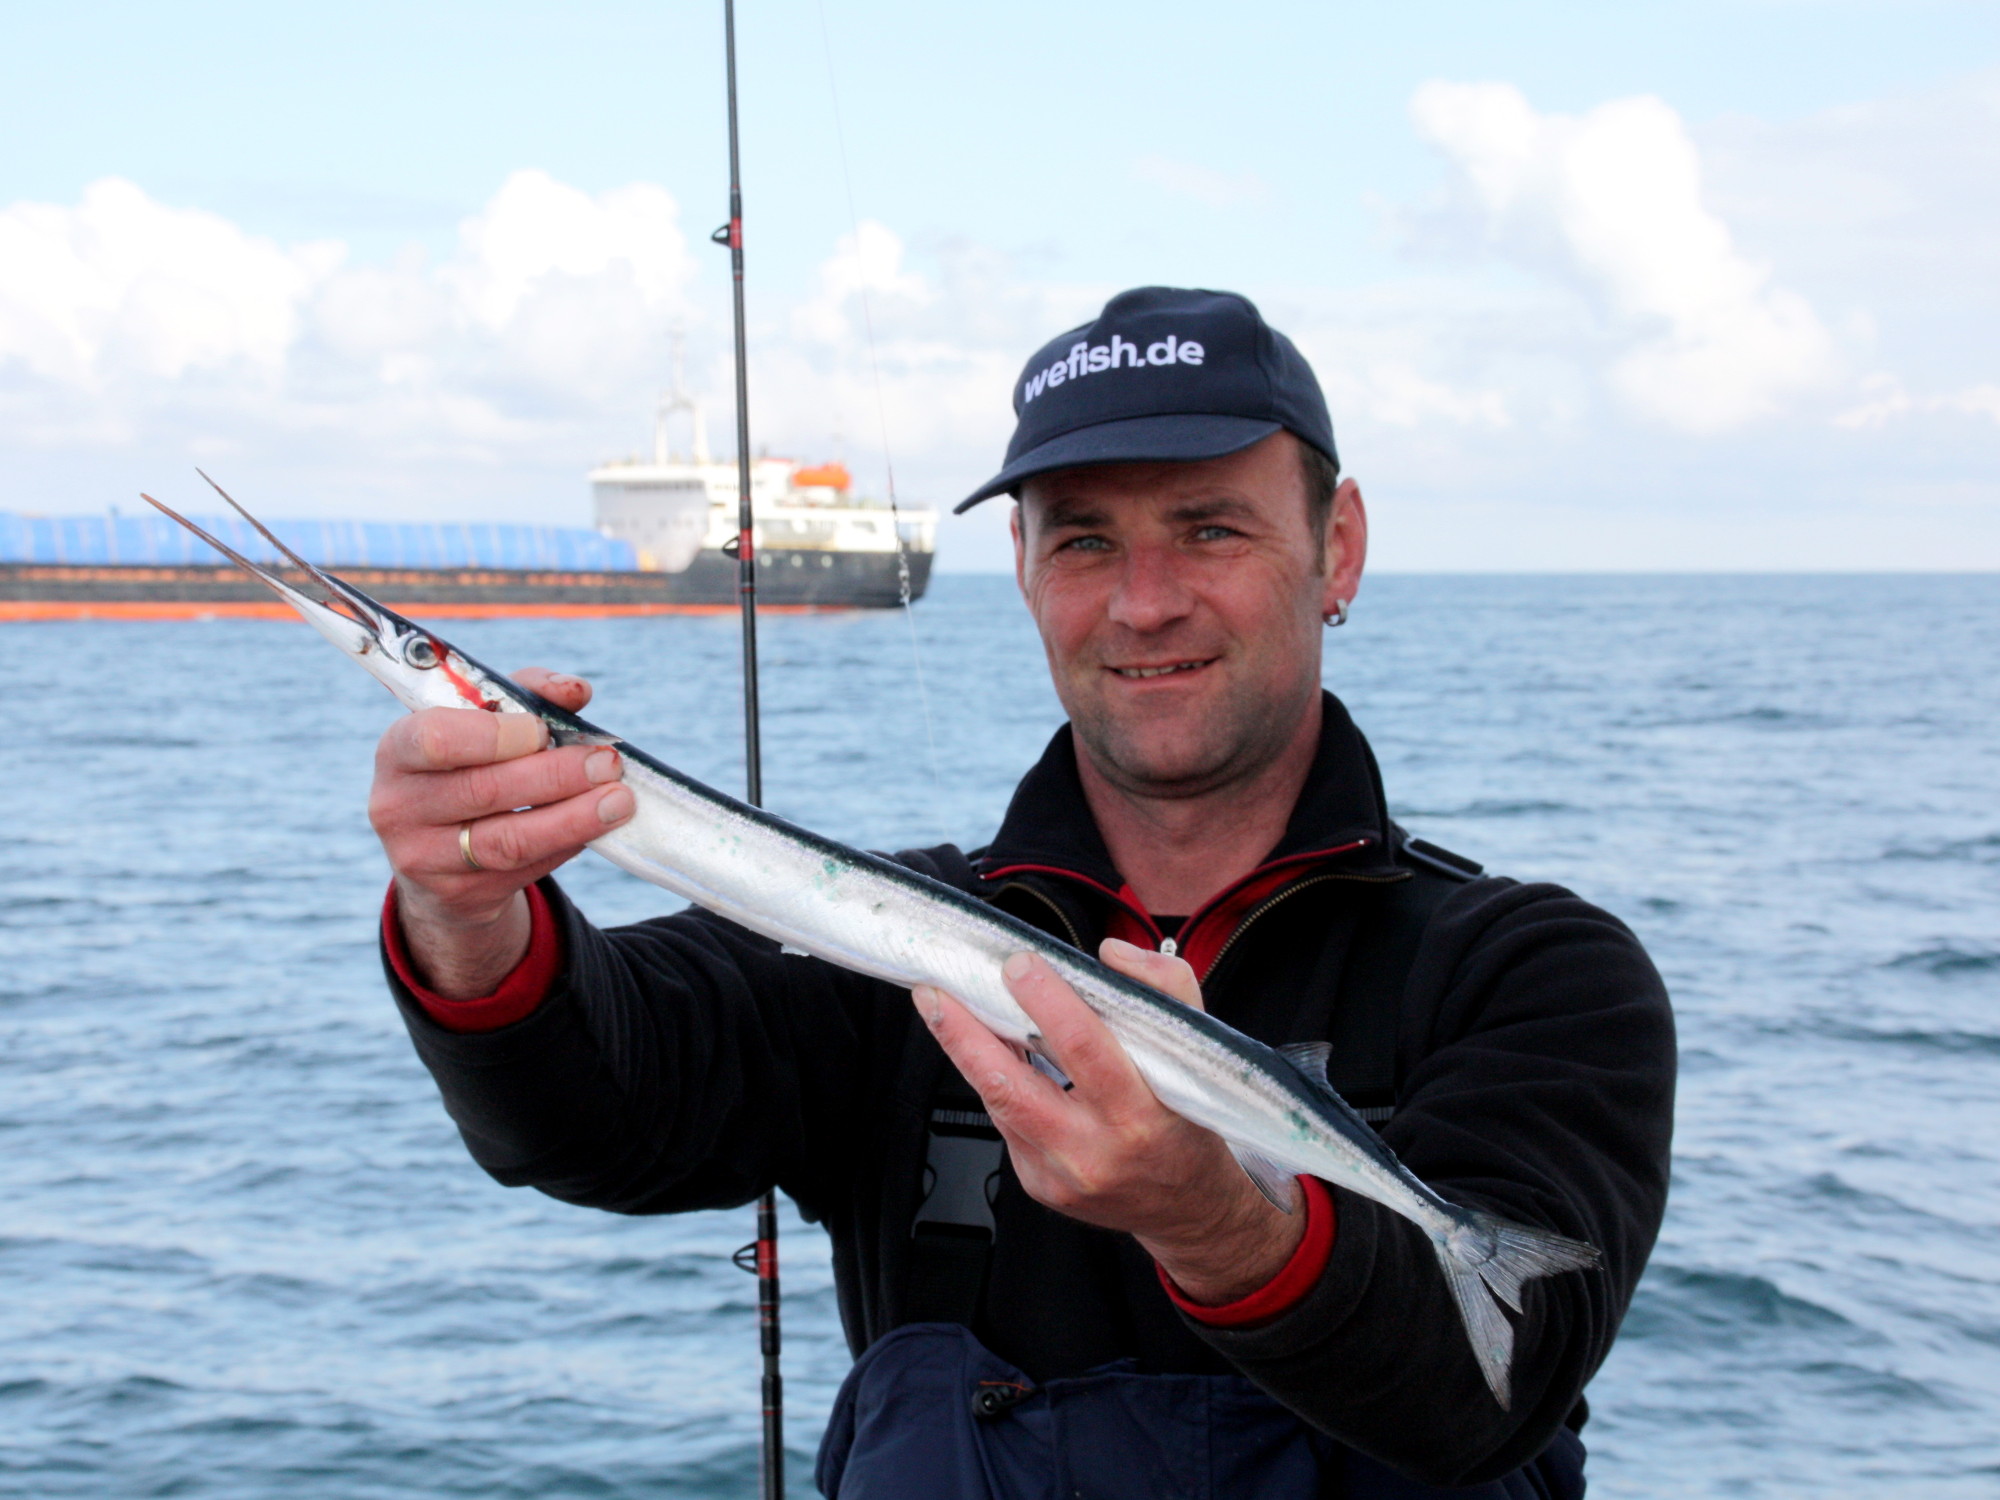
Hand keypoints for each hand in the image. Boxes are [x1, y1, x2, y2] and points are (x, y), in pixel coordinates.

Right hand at [368, 668, 634, 997]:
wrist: (436, 852)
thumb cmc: (467, 766)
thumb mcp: (482, 723)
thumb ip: (526, 697)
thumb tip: (574, 690)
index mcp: (399, 750)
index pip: (437, 739)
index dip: (497, 735)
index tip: (544, 730)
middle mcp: (399, 806)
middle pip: (484, 790)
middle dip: (556, 775)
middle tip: (607, 761)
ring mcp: (424, 858)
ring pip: (509, 840)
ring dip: (573, 818)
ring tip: (619, 800)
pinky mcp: (459, 894)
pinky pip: (525, 869)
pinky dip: (567, 843)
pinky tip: (595, 825)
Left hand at [914, 938, 1306, 1305]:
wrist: (1189, 1208)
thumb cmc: (1189, 1122)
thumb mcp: (1198, 1051)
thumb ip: (1166, 988)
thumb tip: (1109, 953)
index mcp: (1141, 1116)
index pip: (1085, 1049)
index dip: (1046, 1002)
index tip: (1018, 963)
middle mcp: (1095, 1151)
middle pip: (1012, 1086)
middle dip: (965, 1033)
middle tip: (935, 990)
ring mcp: (1060, 1174)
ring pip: (997, 1103)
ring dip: (964, 1052)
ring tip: (943, 1008)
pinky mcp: (1038, 1184)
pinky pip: (1005, 1123)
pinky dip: (994, 1082)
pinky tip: (985, 1052)